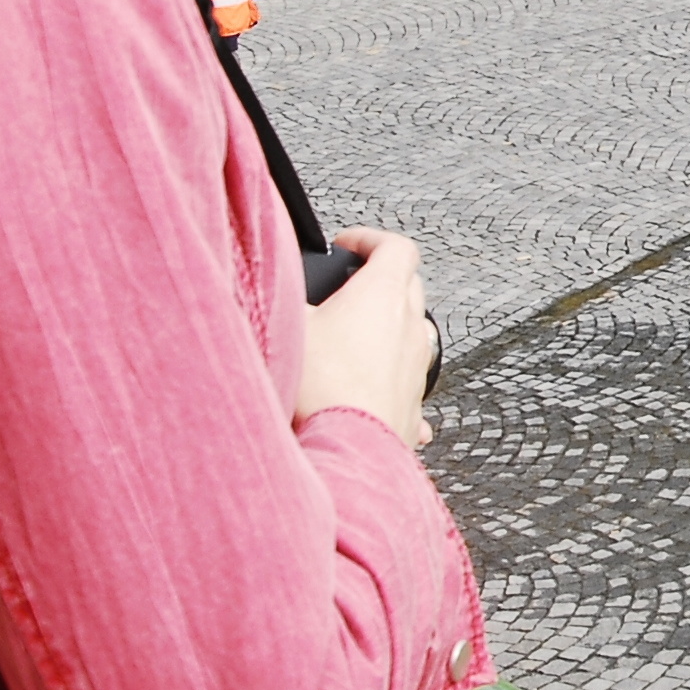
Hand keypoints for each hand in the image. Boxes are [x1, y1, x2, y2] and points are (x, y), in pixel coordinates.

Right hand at [294, 228, 439, 446]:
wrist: (346, 449)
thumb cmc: (321, 389)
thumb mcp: (290, 326)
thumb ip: (284, 298)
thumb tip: (273, 288)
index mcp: (383, 295)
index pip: (395, 247)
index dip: (370, 239)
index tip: (348, 245)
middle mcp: (410, 327)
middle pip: (408, 286)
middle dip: (380, 280)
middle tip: (347, 289)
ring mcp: (416, 367)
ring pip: (411, 333)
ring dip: (387, 329)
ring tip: (353, 339)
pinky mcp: (413, 404)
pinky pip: (405, 381)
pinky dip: (388, 376)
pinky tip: (366, 390)